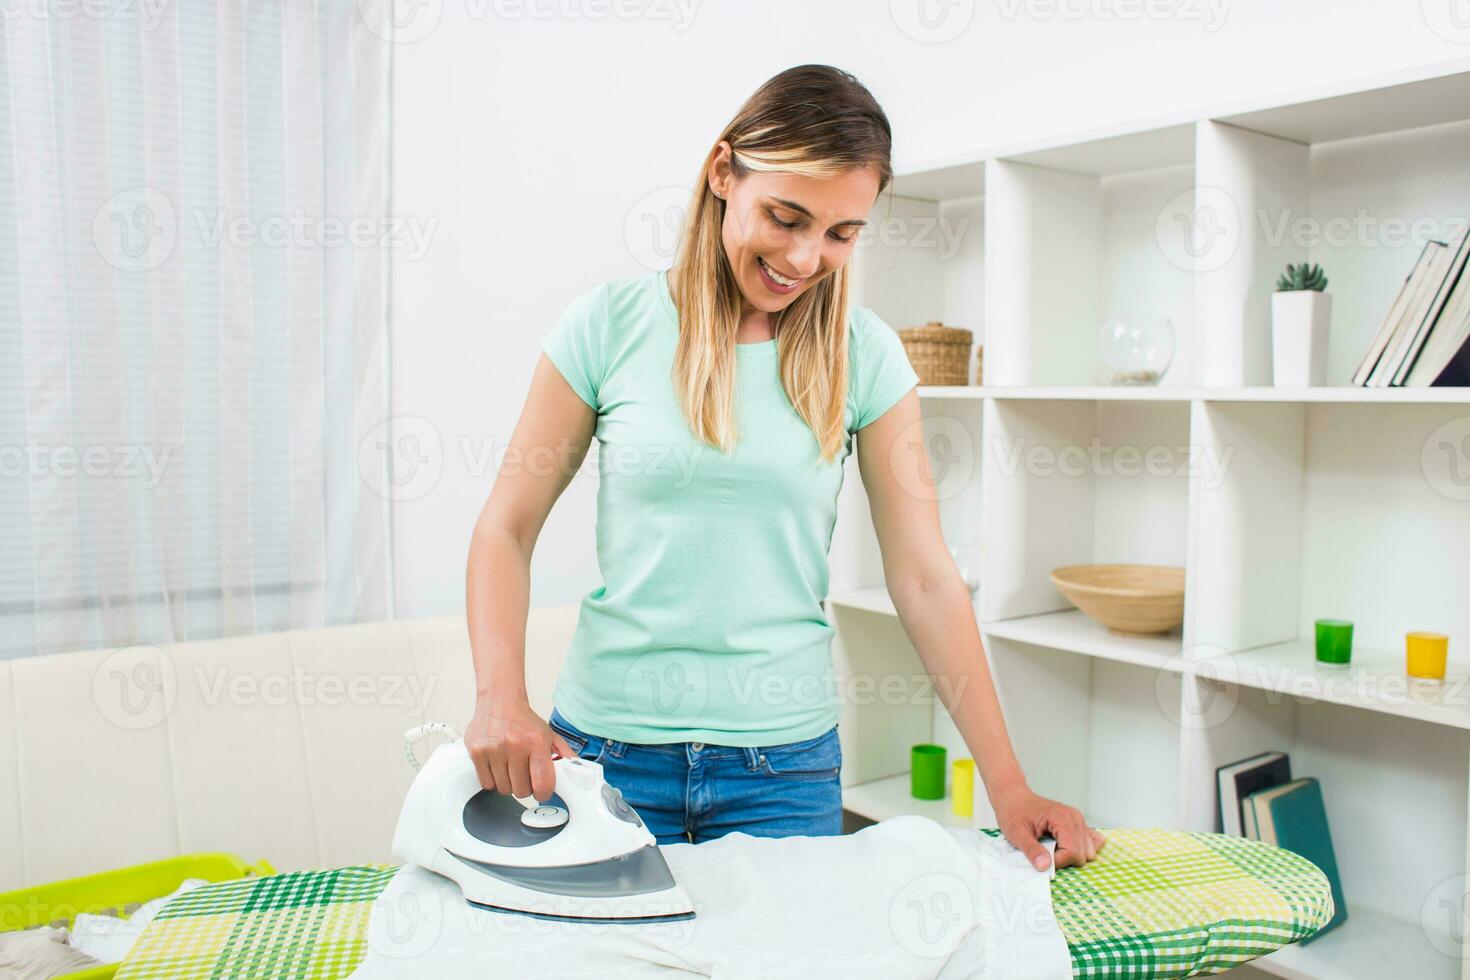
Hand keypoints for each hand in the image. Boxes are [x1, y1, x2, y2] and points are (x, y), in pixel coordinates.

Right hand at [464, 696, 576, 802]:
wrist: (500, 700)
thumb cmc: (524, 720)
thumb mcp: (549, 734)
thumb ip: (564, 754)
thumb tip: (577, 772)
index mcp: (536, 742)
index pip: (542, 784)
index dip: (543, 793)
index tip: (542, 790)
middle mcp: (514, 745)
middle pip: (521, 791)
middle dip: (525, 787)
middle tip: (525, 774)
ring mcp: (493, 749)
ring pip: (503, 789)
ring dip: (509, 783)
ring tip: (510, 768)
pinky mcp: (477, 752)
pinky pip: (487, 783)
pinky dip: (493, 780)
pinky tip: (498, 767)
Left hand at [990, 781, 1106, 871]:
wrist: (1014, 797)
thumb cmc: (1013, 812)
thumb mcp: (1016, 833)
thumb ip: (1031, 850)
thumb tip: (1045, 866)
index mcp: (1061, 818)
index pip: (1073, 852)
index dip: (1058, 861)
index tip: (1041, 858)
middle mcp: (1074, 817)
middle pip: (1082, 854)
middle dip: (1064, 859)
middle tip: (1045, 851)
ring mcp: (1078, 820)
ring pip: (1087, 851)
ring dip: (1070, 855)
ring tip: (1052, 847)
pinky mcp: (1078, 823)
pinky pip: (1091, 842)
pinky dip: (1079, 850)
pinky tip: (1064, 847)